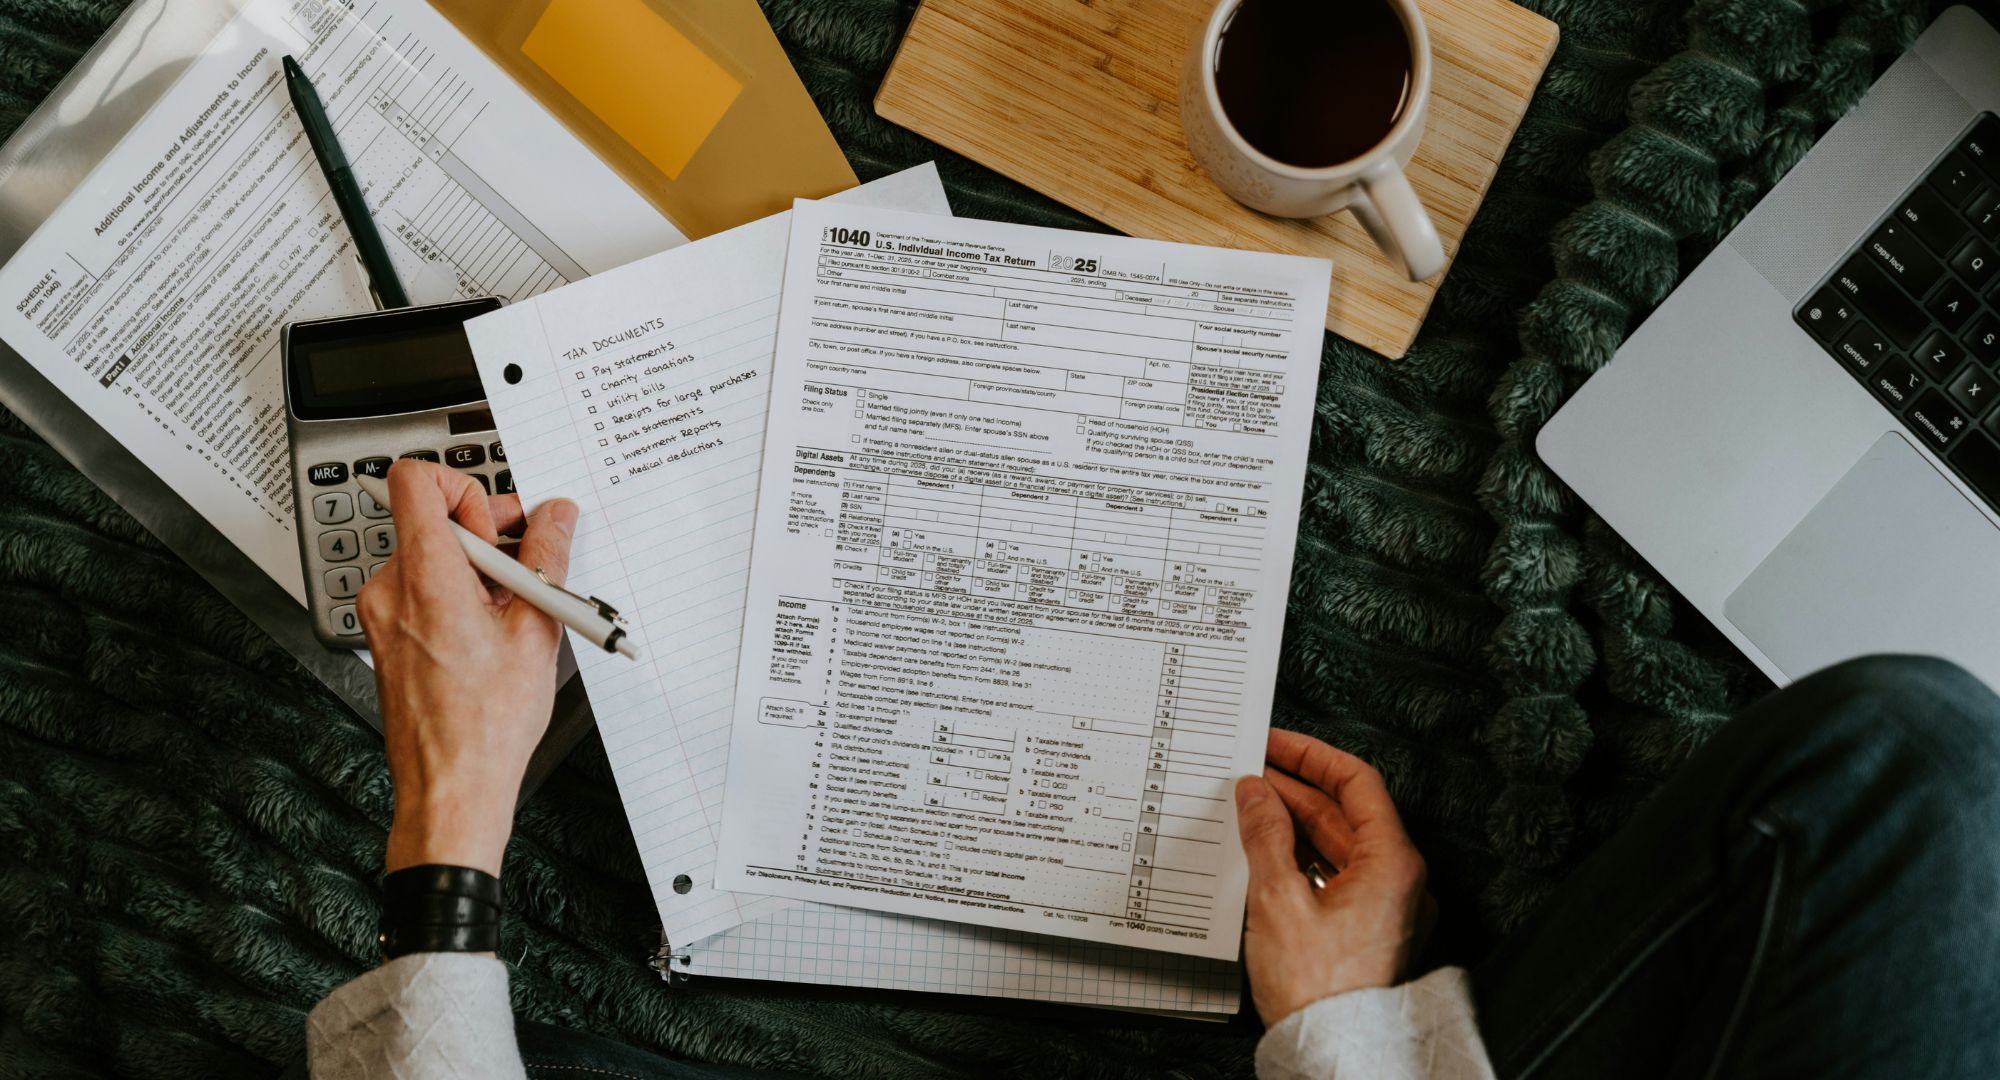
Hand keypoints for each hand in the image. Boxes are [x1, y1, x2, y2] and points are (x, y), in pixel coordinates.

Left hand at [356, 460, 577, 876]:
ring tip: (516, 609)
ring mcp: (383, 613)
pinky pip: (423, 588)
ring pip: (431, 556)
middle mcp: (392, 587)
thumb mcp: (536, 629)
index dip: (465, 487)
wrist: (450, 784)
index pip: (415, 480)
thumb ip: (546, 558)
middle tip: (529, 564)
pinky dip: (459, 593)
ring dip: (477, 568)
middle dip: (487, 533)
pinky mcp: (387, 635)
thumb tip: (556, 518)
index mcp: (426, 575)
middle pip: (432, 519)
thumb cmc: (484, 723)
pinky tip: (494, 630)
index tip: (499, 524)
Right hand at [1235, 728, 1430, 1026]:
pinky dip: (1298, 858)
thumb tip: (1256, 794)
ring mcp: (1383, 908)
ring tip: (1249, 808)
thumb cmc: (1319, 990)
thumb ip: (1265, 835)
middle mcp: (1397, 882)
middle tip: (1249, 772)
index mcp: (1393, 864)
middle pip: (1345, 814)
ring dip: (1293, 824)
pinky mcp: (1364, 931)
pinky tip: (1263, 852)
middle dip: (1294, 790)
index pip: (1357, 783)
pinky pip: (1332, 876)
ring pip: (1336, 846)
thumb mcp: (1279, 898)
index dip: (1312, 756)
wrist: (1332, 1054)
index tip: (1275, 743)